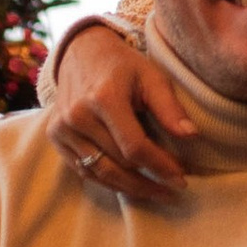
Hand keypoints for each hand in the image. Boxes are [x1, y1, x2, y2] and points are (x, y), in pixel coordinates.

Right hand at [45, 25, 199, 208]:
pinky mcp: (55, 137)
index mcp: (103, 98)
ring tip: (158, 192)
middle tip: (175, 186)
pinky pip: (84, 170)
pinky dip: (109, 181)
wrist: (81, 53)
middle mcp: (77, 116)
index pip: (134, 146)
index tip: (181, 178)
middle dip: (150, 179)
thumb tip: (192, 136)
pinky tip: (131, 185)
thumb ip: (169, 107)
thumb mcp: (151, 77)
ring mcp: (62, 128)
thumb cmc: (123, 66)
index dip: (159, 166)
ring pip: (100, 173)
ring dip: (131, 188)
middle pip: (118, 163)